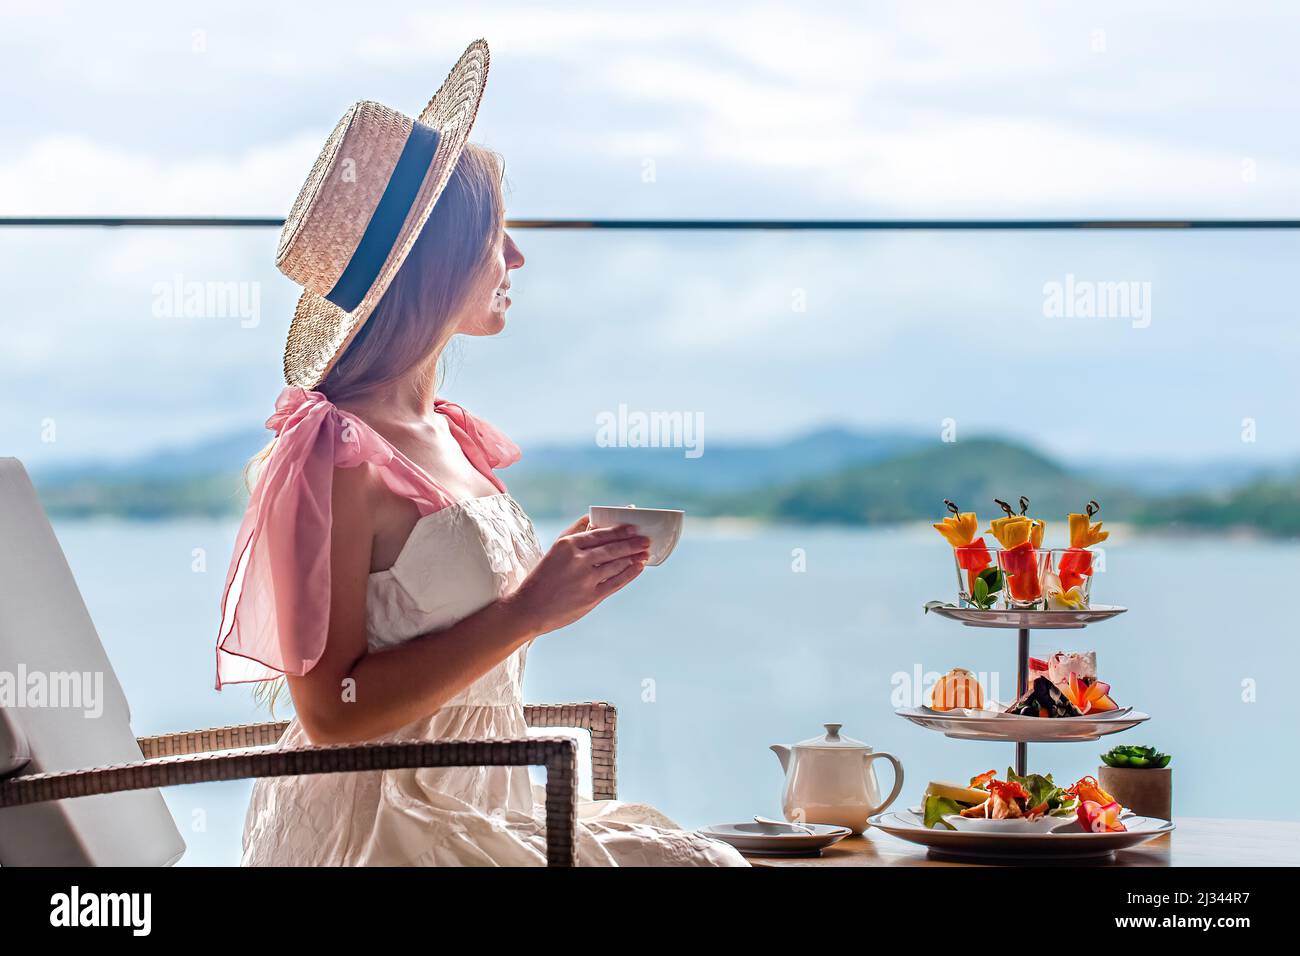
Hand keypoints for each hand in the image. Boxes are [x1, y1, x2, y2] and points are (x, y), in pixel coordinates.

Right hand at [506, 515, 649, 636]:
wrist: (529, 609)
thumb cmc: (541, 578)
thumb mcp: (554, 550)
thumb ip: (574, 533)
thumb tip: (592, 519)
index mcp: (568, 545)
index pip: (600, 534)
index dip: (620, 531)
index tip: (633, 528)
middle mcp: (578, 560)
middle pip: (612, 548)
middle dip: (633, 543)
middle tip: (646, 539)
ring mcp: (586, 579)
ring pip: (617, 564)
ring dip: (634, 557)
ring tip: (645, 552)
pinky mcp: (591, 597)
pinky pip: (616, 582)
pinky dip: (630, 573)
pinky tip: (638, 567)